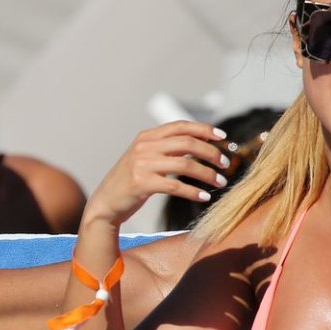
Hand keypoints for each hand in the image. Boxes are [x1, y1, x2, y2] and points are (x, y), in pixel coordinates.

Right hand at [84, 122, 233, 227]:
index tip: (223, 138)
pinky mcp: (141, 184)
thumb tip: (199, 146)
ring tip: (220, 182)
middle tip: (225, 163)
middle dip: (211, 152)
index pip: (181, 126)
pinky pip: (175, 186)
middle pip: (187, 143)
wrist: (105, 203)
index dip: (204, 129)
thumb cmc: (129, 182)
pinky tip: (204, 197)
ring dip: (207, 174)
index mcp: (147, 137)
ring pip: (185, 165)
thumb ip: (166, 149)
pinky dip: (193, 192)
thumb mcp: (145, 158)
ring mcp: (142, 164)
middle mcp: (144, 147)